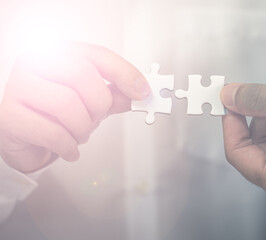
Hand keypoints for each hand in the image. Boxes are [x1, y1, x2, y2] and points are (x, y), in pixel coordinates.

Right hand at [0, 42, 150, 172]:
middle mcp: (34, 62)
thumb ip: (113, 95)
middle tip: (97, 119)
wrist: (22, 137)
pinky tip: (69, 149)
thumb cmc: (55, 113)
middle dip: (99, 105)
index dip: (124, 73)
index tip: (143, 91)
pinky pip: (52, 132)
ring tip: (79, 134)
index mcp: (57, 53)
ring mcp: (17, 86)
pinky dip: (69, 146)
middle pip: (82, 75)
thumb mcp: (89, 101)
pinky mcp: (8, 115)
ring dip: (83, 128)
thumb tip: (140, 92)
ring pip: (67, 104)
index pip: (97, 55)